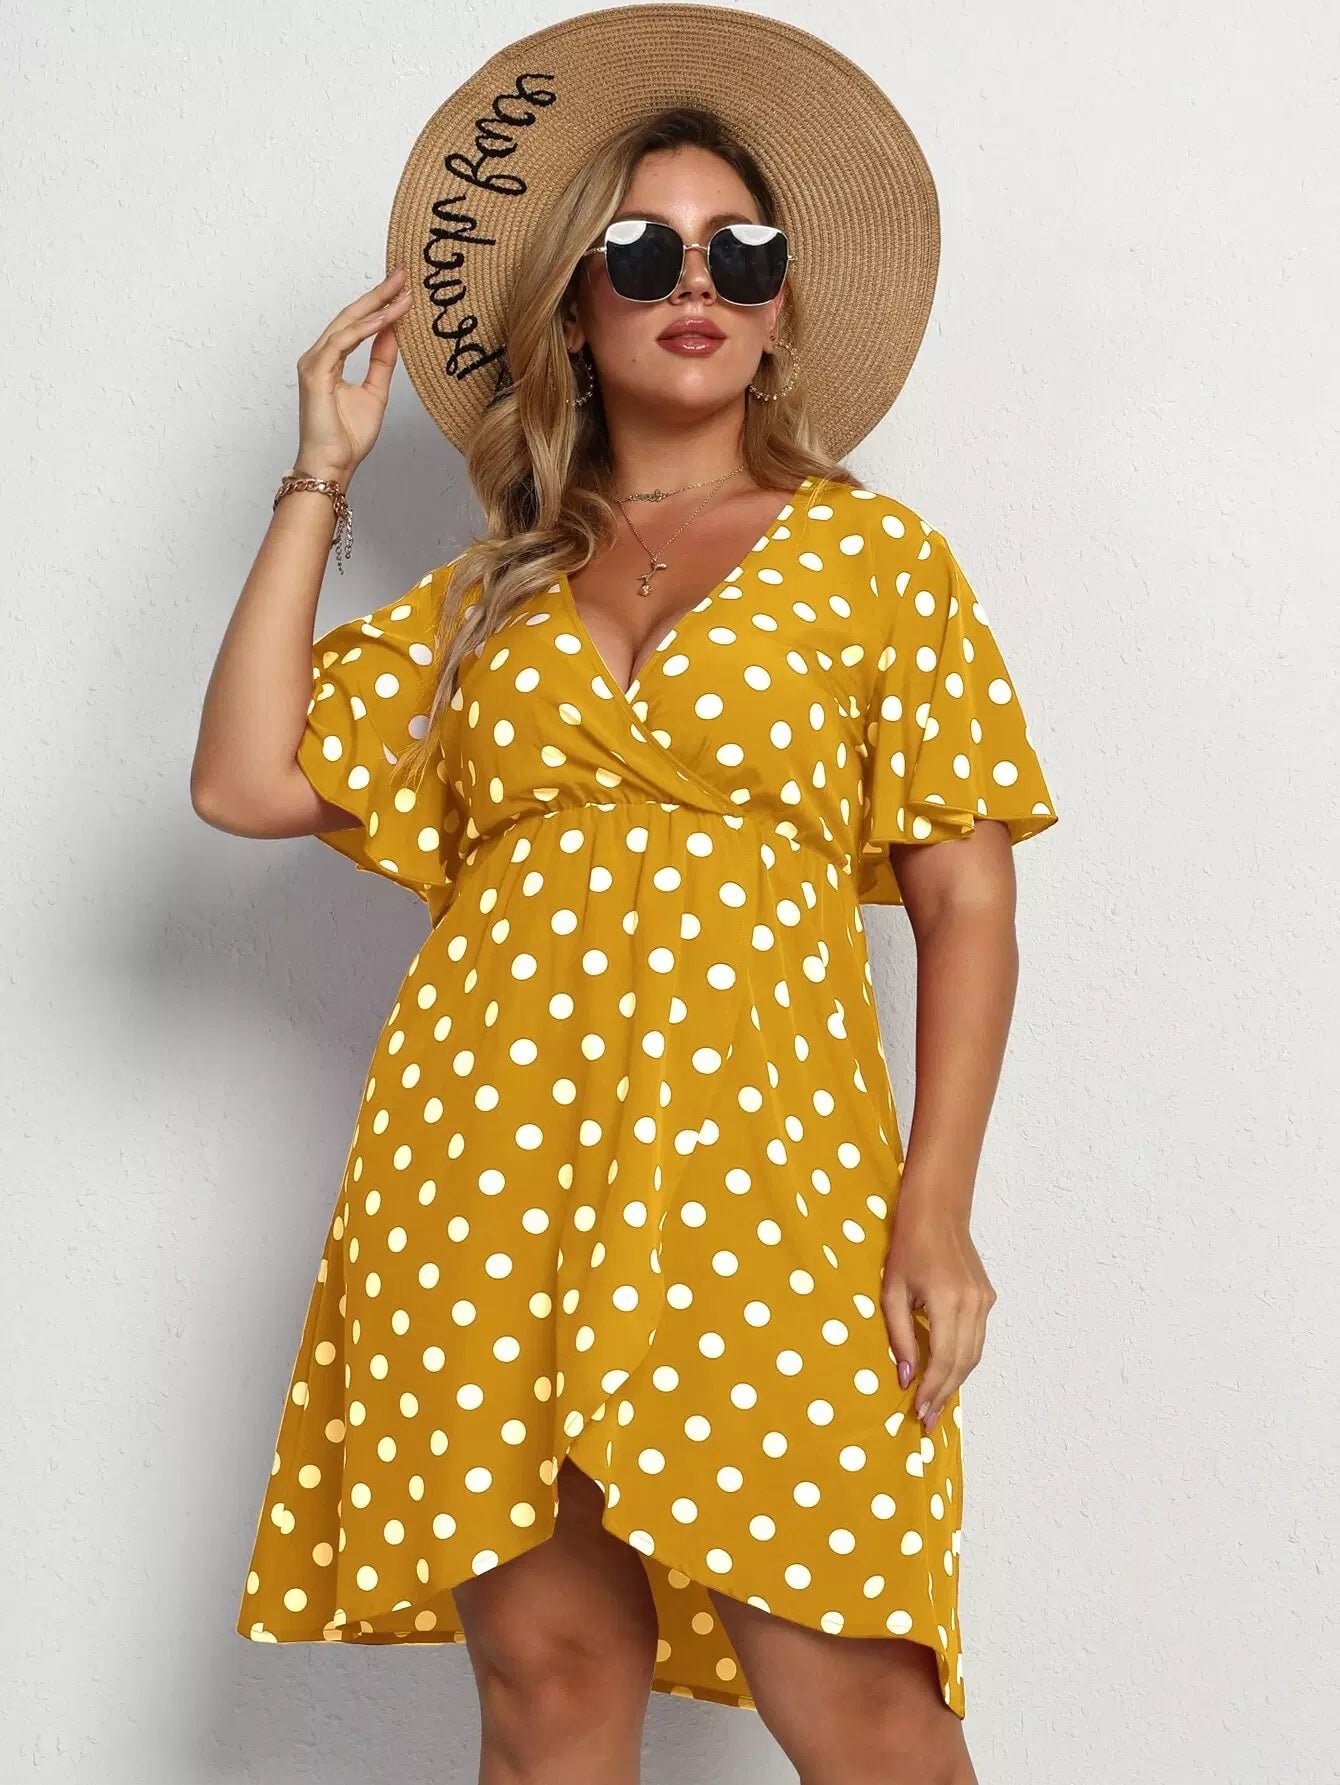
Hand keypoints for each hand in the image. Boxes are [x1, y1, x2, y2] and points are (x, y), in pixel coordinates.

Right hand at [293, 265, 412, 483]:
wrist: (332, 466)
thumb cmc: (347, 438)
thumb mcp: (375, 392)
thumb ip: (382, 361)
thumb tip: (394, 333)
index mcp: (331, 359)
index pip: (357, 323)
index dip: (379, 303)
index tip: (403, 288)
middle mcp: (319, 355)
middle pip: (351, 315)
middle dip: (378, 293)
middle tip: (402, 272)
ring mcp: (314, 362)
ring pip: (347, 324)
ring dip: (376, 306)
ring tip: (400, 291)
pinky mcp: (315, 373)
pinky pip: (342, 343)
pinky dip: (364, 329)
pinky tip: (384, 319)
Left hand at [881, 1191, 996, 1434]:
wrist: (938, 1212)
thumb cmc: (907, 1248)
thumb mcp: (892, 1292)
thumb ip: (900, 1336)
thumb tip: (906, 1378)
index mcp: (947, 1301)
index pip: (943, 1359)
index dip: (932, 1390)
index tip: (919, 1412)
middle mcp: (973, 1304)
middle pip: (963, 1364)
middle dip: (944, 1394)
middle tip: (928, 1420)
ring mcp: (985, 1301)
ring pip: (975, 1355)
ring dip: (956, 1383)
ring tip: (937, 1405)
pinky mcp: (988, 1298)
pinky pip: (977, 1340)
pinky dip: (963, 1361)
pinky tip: (947, 1374)